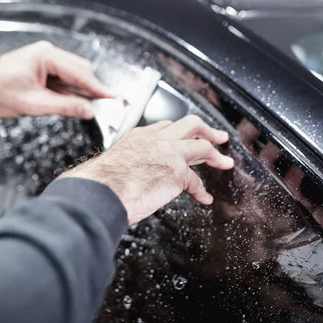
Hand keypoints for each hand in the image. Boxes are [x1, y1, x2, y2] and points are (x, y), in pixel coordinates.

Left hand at [0, 41, 114, 118]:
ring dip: (80, 91)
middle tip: (104, 107)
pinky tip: (73, 102)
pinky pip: (62, 78)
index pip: (81, 73)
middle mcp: (47, 54)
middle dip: (92, 89)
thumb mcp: (34, 104)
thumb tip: (88, 110)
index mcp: (46, 57)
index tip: (114, 98)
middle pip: (80, 70)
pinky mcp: (40, 67)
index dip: (99, 88)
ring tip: (88, 108)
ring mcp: (44, 59)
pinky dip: (69, 90)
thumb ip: (65, 106)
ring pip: (72, 75)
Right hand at [59, 115, 234, 224]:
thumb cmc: (98, 184)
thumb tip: (116, 181)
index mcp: (138, 137)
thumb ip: (121, 167)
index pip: (164, 127)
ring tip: (224, 162)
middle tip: (217, 137)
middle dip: (207, 130)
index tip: (184, 136)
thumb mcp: (109, 164)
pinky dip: (202, 191)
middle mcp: (155, 140)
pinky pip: (196, 181)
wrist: (100, 191)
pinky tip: (204, 198)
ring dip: (216, 155)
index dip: (178, 132)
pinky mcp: (177, 171)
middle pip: (190, 124)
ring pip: (202, 145)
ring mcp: (169, 152)